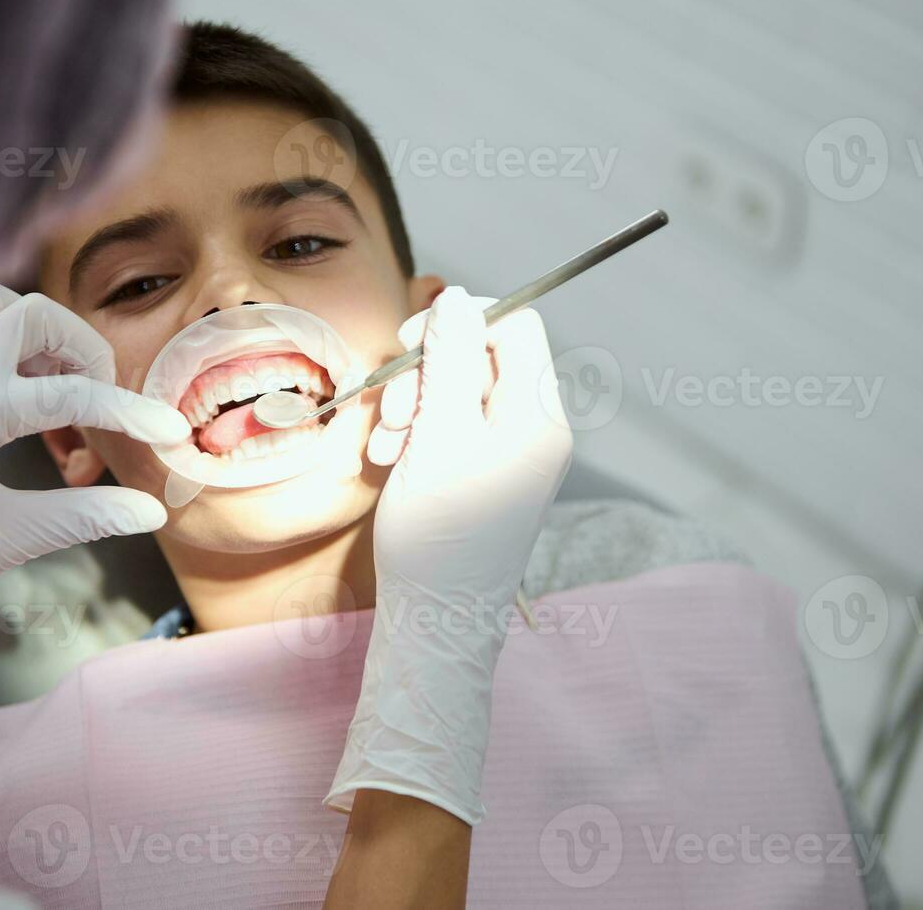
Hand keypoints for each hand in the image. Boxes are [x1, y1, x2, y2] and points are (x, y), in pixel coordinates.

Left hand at [0, 282, 189, 706]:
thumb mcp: (4, 541)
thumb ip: (83, 517)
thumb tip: (152, 510)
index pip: (69, 393)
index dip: (130, 414)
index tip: (170, 434)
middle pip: (34, 315)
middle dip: (82, 352)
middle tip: (102, 405)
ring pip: (3, 317)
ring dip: (49, 350)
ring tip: (68, 407)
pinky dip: (22, 362)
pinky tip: (35, 415)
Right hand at [328, 286, 572, 824]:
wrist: (438, 624)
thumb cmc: (438, 536)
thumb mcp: (436, 435)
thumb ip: (449, 361)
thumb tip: (458, 298)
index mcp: (538, 415)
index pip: (515, 326)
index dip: (460, 321)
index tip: (409, 344)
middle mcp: (535, 429)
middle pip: (482, 356)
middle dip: (426, 372)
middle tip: (391, 412)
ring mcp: (513, 455)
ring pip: (459, 392)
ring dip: (414, 405)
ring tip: (385, 448)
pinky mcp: (488, 476)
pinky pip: (455, 429)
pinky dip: (419, 434)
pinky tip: (391, 460)